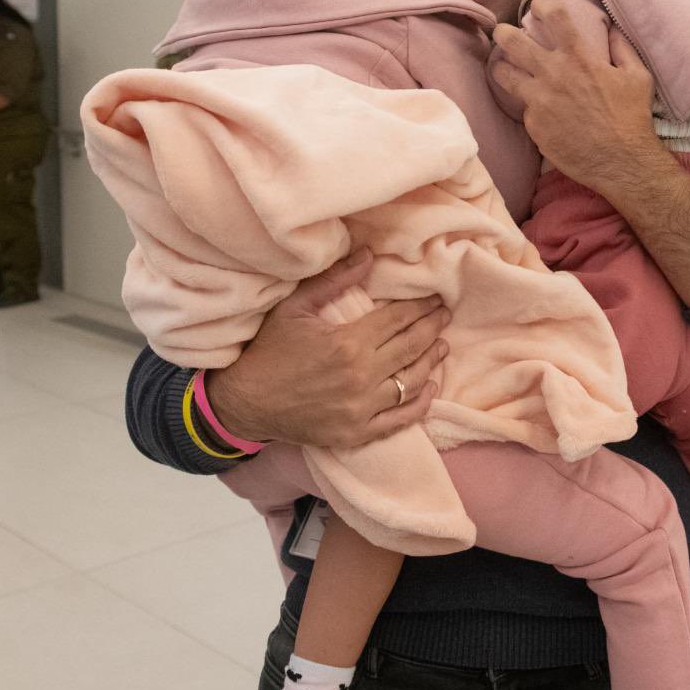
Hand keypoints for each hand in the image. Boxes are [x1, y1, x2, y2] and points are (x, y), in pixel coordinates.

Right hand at [205, 248, 449, 448]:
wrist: (244, 402)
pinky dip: (420, 404)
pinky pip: (400, 420)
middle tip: (445, 315)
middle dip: (432, 328)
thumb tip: (369, 255)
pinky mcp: (357, 433)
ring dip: (431, 361)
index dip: (421, 307)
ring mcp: (361, 409)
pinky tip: (430, 388)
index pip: (398, 320)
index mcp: (348, 344)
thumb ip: (334, 280)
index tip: (435, 298)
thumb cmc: (268, 351)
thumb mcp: (294, 308)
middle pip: (411, 347)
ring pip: (411, 382)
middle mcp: (361, 378)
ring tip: (442, 345)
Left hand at [490, 5, 663, 193]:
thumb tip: (610, 28)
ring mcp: (539, 101)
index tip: (539, 6)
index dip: (542, 4)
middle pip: (511, 42)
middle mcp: (552, 74)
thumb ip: (621, 47)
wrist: (622, 162)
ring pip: (504, 75)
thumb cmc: (633, 117)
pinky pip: (525, 109)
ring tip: (504, 67)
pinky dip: (531, 106)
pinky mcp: (534, 126)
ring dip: (502, 67)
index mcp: (579, 57)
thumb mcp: (638, 76)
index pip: (553, 16)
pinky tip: (541, 111)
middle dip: (503, 32)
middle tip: (502, 32)